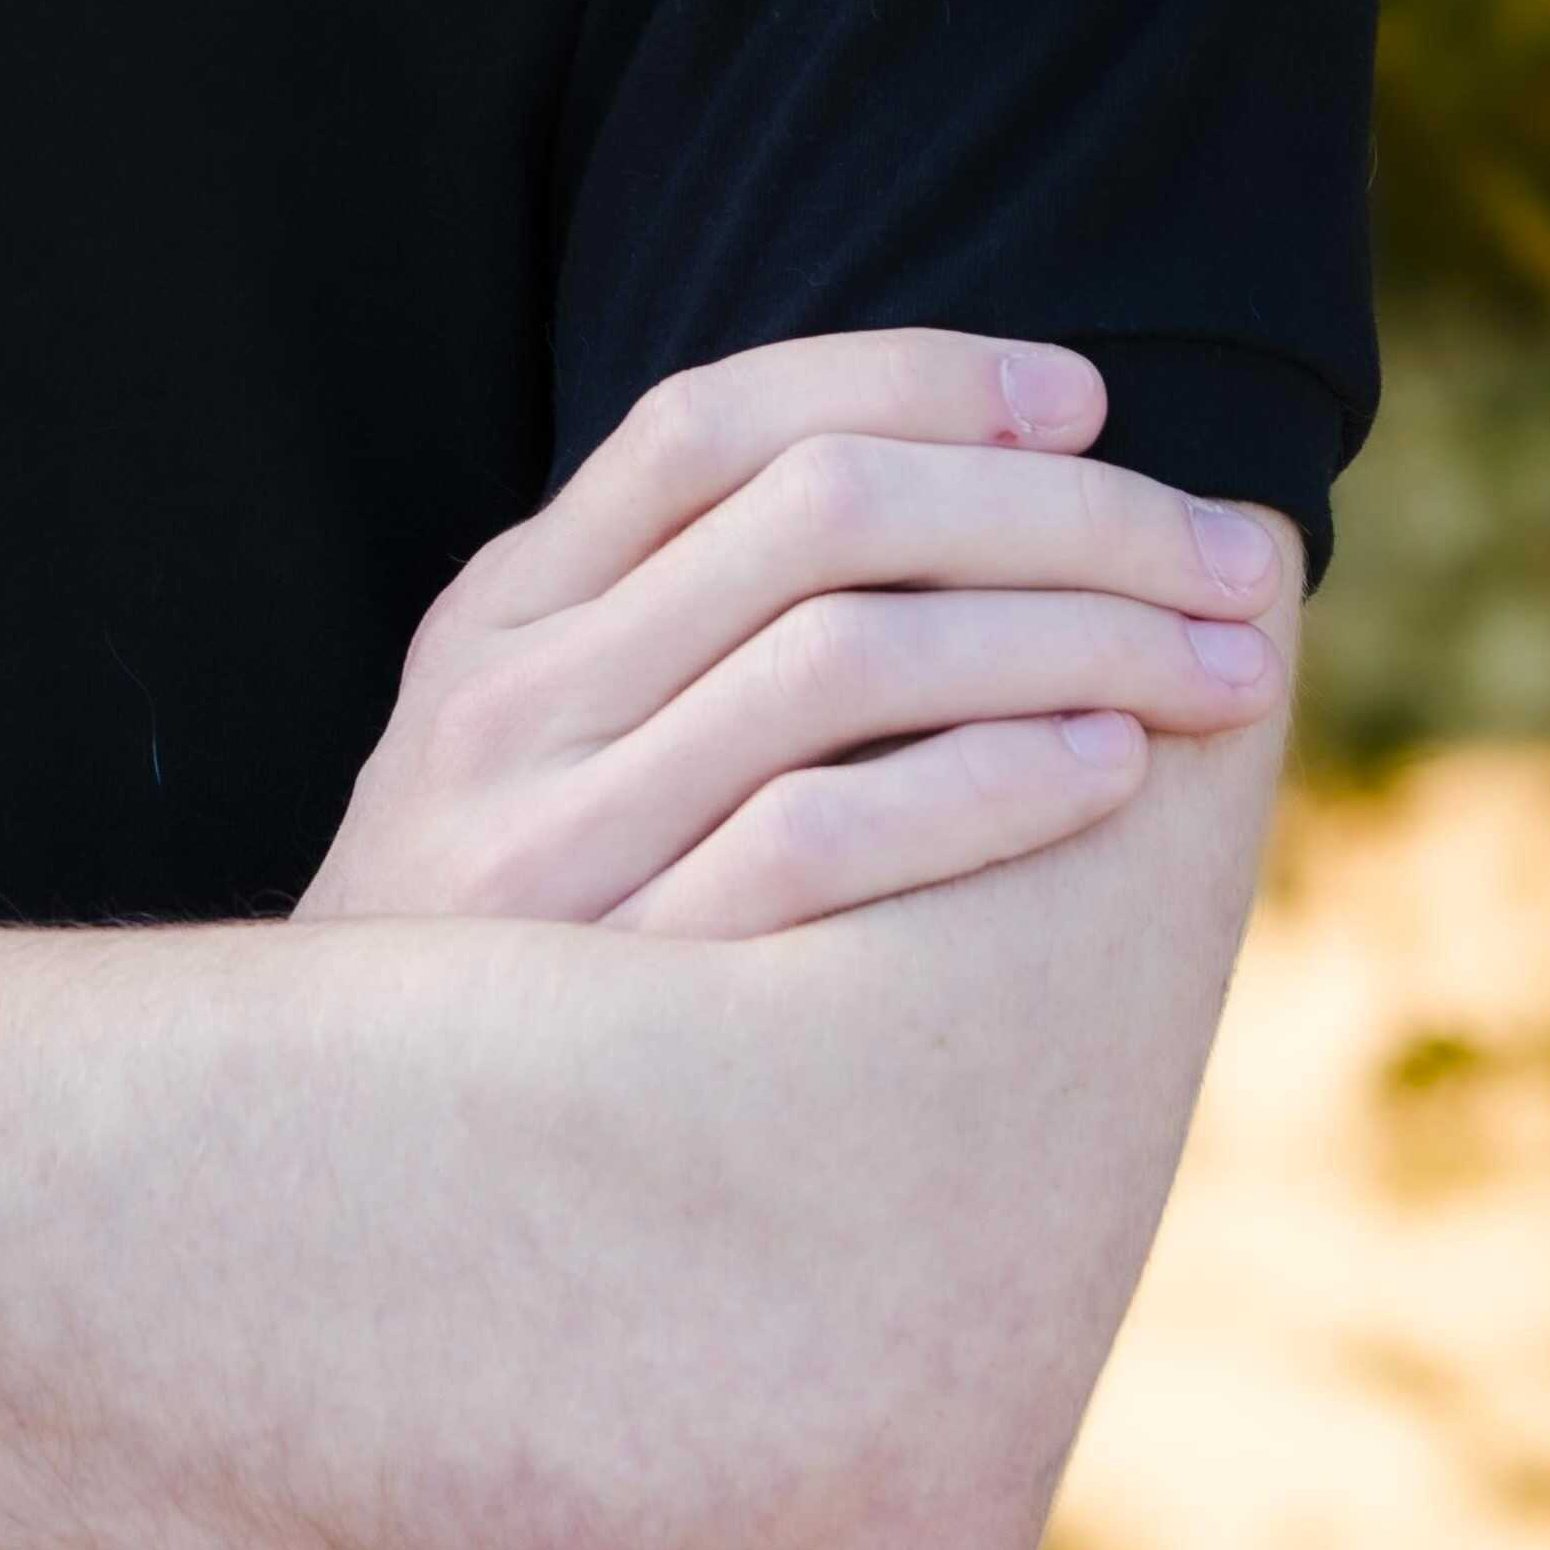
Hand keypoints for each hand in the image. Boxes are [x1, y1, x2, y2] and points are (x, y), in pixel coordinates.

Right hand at [297, 330, 1297, 942]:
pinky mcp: (625, 979)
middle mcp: (522, 696)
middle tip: (1228, 546)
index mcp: (499, 612)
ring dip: (1069, 636)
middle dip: (1058, 510)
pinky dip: (984, 785)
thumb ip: (643, 630)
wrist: (320, 1170)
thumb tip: (905, 506)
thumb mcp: (510, 746)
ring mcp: (563, 834)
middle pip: (821, 515)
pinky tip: (1106, 769)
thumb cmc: (485, 946)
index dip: (908, 378)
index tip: (1082, 393)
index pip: (714, 419)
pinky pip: (825, 841)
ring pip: (846, 654)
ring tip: (1215, 662)